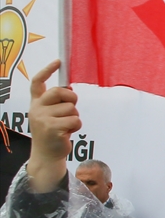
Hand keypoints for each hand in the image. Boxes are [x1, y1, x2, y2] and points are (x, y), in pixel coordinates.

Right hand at [27, 60, 80, 192]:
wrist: (46, 155)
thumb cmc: (52, 132)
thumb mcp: (49, 115)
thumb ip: (56, 103)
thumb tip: (70, 90)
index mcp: (36, 103)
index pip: (37, 82)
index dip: (47, 70)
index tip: (58, 61)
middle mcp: (36, 108)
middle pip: (60, 92)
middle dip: (71, 99)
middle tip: (70, 109)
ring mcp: (43, 118)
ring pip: (72, 109)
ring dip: (74, 118)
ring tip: (65, 127)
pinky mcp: (52, 128)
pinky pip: (75, 120)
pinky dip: (76, 126)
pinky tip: (67, 133)